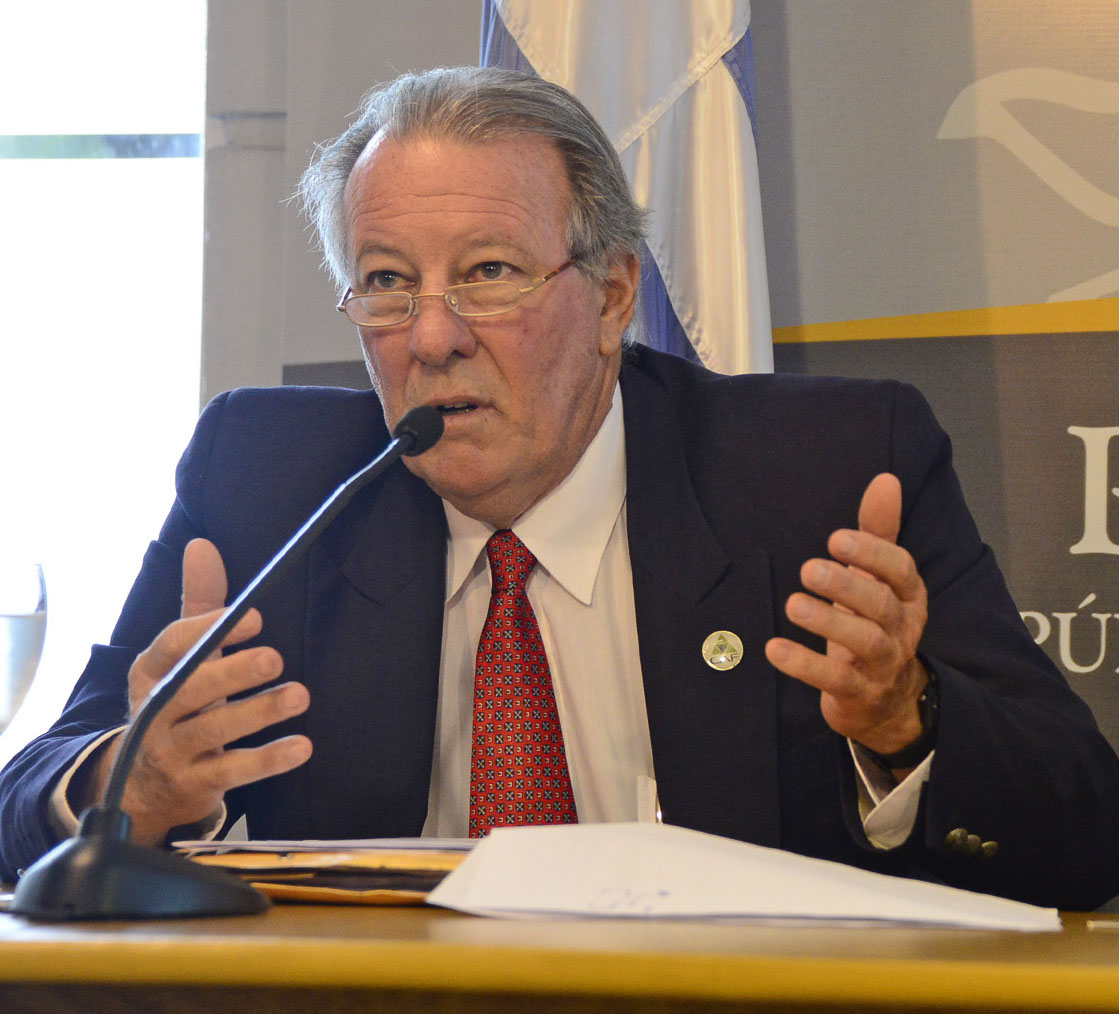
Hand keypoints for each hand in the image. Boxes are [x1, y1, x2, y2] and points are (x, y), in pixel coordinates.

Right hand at [89, 539, 311, 845]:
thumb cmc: (180, 701)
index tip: (255, 618)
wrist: (144, 784)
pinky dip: (268, 760)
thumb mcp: (185, 655)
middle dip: (232, 672)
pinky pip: (232, 772)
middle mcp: (152, 710)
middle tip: (275, 658)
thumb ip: (200, 603)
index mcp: (149, 670)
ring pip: (211, 731)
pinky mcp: (193, 785)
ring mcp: (169, 751)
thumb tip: (202, 544)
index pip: (172, 645)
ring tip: (300, 696)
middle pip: (189, 689)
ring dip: (258, 713)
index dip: (210, 629)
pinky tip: (302, 747)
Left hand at [764, 473, 929, 760]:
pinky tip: (774, 648)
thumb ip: (878, 533)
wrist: (886, 701)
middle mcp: (902, 629)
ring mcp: (883, 664)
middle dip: (847, 585)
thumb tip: (885, 479)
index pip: (901, 570)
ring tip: (793, 604)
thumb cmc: (874, 624)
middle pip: (882, 605)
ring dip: (828, 622)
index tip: (837, 538)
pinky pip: (835, 680)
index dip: (872, 554)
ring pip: (865, 642)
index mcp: (909, 596)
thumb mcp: (878, 580)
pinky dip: (805, 664)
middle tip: (809, 569)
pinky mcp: (858, 694)